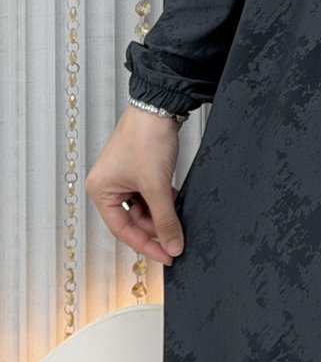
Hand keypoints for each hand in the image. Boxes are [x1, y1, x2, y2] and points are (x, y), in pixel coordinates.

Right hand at [85, 104, 184, 266]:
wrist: (160, 105)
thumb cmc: (147, 137)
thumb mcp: (156, 185)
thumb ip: (165, 219)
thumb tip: (173, 245)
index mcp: (101, 190)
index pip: (122, 230)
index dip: (146, 245)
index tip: (167, 256)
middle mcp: (109, 183)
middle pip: (133, 219)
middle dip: (155, 229)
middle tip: (176, 241)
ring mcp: (125, 174)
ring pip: (144, 206)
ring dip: (161, 214)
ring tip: (179, 223)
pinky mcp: (140, 166)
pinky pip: (150, 192)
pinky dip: (163, 200)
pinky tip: (177, 204)